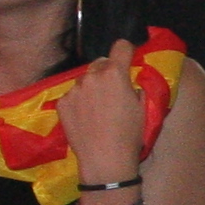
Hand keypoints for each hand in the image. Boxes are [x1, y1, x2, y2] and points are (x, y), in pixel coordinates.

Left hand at [54, 37, 147, 190]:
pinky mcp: (62, 103)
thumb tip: (129, 80)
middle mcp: (92, 76)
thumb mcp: (143, 106)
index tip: (128, 61)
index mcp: (115, 73)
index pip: (120, 46)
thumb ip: (134, 86)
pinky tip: (85, 117)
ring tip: (96, 107)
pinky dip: (79, 101)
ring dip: (92, 86)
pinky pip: (72, 94)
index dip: (126, 52)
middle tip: (112, 91)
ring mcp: (74, 89)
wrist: (104, 158)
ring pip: (85, 79)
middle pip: (101, 63)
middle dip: (108, 72)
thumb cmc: (130, 133)